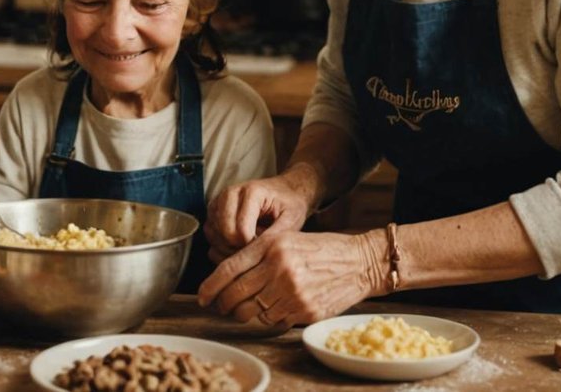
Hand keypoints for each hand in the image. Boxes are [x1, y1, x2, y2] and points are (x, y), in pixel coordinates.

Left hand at [197, 229, 381, 328]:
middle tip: (219, 306)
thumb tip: (225, 276)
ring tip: (243, 308)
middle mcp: (279, 269)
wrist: (358, 262)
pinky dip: (266, 318)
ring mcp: (292, 292)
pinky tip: (271, 308)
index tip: (202, 296)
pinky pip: (272, 321)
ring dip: (243, 313)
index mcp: (271, 246)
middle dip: (222, 304)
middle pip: (235, 295)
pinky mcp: (304, 311)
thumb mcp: (286, 239)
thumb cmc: (320, 249)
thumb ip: (256, 254)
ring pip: (252, 312)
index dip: (210, 286)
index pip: (228, 270)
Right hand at [204, 174, 310, 261]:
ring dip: (229, 248)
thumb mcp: (291, 219)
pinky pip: (209, 236)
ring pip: (212, 235)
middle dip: (239, 249)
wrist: (284, 191)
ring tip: (249, 247)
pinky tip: (239, 246)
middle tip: (256, 251)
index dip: (252, 247)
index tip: (265, 248)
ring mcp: (218, 202)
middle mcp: (229, 194)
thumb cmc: (289, 205)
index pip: (240, 230)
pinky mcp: (213, 212)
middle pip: (224, 233)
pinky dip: (221, 246)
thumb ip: (275, 236)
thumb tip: (258, 255)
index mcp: (250, 192)